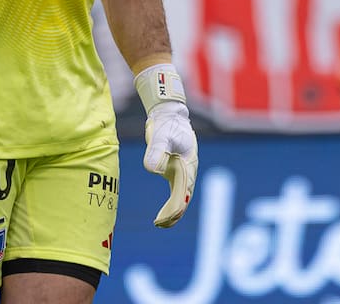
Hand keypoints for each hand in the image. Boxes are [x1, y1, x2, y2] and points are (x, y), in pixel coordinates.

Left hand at [143, 101, 198, 227]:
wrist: (170, 115)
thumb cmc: (167, 125)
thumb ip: (156, 150)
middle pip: (183, 199)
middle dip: (173, 214)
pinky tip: (164, 213)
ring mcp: (183, 172)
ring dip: (173, 212)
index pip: (182, 194)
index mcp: (188, 167)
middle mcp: (188, 172)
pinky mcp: (176, 171)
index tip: (162, 218)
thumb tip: (151, 169)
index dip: (173, 209)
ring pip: (181, 197)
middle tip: (159, 224)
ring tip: (161, 224)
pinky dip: (171, 204)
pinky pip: (176, 193)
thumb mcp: (160, 135)